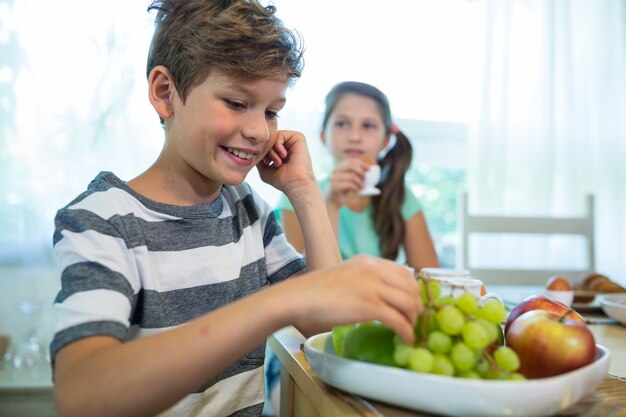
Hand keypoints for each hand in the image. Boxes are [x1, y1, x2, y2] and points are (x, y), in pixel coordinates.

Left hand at [256, 130, 316, 194]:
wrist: (295, 183)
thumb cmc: (282, 180)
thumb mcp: (264, 169)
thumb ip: (259, 158)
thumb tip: (253, 149)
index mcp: (282, 151)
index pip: (266, 144)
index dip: (262, 152)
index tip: (266, 163)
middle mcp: (288, 144)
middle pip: (269, 140)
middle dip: (266, 151)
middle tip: (270, 162)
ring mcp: (293, 140)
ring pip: (273, 137)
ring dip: (272, 150)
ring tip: (278, 162)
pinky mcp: (298, 137)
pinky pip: (280, 134)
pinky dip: (278, 145)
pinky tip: (284, 155)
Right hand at [286, 255, 422, 343]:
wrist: (299, 297)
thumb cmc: (316, 290)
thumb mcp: (345, 274)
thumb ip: (362, 278)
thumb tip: (376, 293)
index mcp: (368, 261)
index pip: (404, 271)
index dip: (412, 289)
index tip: (411, 303)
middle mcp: (374, 270)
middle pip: (411, 287)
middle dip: (417, 305)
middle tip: (414, 319)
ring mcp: (373, 287)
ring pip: (410, 303)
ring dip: (414, 319)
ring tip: (410, 330)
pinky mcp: (369, 306)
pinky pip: (399, 320)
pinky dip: (406, 331)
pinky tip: (405, 339)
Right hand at [327, 158, 370, 206]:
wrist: (334, 200)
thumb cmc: (345, 189)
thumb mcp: (351, 180)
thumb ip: (358, 174)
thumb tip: (371, 170)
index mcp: (340, 166)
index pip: (352, 161)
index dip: (362, 163)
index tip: (369, 169)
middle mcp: (336, 170)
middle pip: (351, 165)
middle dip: (361, 171)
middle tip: (365, 178)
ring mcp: (334, 178)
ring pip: (351, 176)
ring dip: (359, 182)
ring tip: (361, 186)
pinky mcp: (335, 186)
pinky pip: (349, 184)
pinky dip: (356, 187)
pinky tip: (357, 190)